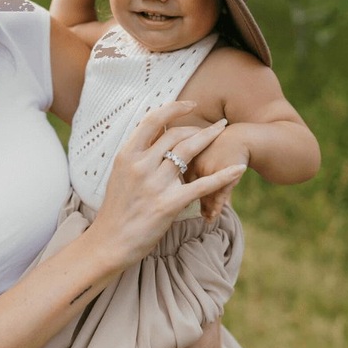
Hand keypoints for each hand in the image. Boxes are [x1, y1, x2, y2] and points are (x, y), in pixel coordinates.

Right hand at [90, 103, 246, 269]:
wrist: (108, 242)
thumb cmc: (116, 210)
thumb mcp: (119, 175)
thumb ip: (137, 157)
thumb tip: (155, 138)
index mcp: (127, 155)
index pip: (153, 121)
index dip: (173, 108)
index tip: (190, 104)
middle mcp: (140, 165)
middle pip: (175, 135)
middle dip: (198, 127)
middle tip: (215, 126)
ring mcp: (154, 184)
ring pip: (189, 152)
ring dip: (209, 139)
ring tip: (224, 133)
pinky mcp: (168, 204)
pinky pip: (202, 185)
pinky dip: (223, 175)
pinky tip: (239, 169)